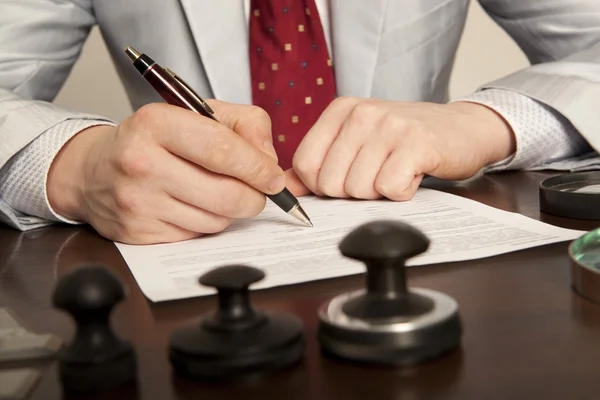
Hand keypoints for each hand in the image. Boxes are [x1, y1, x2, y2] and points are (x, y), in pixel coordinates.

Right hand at [47, 101, 283, 243]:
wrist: (93, 171)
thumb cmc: (155, 140)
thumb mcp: (198, 113)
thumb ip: (245, 125)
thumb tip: (269, 161)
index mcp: (156, 123)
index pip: (223, 151)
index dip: (259, 168)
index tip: (274, 178)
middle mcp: (141, 162)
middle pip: (226, 195)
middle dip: (255, 197)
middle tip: (258, 192)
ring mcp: (137, 202)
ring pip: (216, 220)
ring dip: (230, 211)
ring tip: (217, 192)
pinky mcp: (138, 233)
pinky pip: (196, 235)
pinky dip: (206, 223)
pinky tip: (193, 206)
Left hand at [285, 97, 514, 199]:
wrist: (462, 129)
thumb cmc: (405, 141)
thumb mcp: (357, 143)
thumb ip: (319, 163)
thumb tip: (284, 186)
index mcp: (340, 110)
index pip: (304, 164)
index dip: (321, 186)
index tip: (345, 181)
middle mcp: (362, 113)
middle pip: (329, 183)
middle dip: (353, 192)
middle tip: (378, 174)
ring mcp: (389, 126)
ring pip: (359, 190)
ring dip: (379, 193)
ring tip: (396, 171)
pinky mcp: (416, 144)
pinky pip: (390, 189)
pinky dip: (402, 193)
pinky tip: (412, 175)